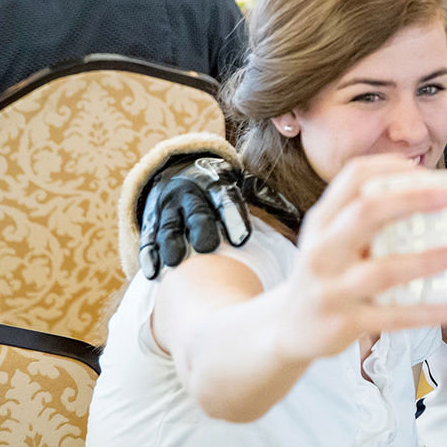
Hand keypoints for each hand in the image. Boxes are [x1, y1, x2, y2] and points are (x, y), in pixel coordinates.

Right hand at [138, 154, 300, 278]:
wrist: (176, 173)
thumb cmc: (221, 186)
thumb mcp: (244, 184)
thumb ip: (269, 199)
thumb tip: (298, 215)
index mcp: (216, 185)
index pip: (226, 199)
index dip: (233, 217)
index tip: (242, 238)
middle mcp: (190, 195)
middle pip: (195, 213)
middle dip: (200, 228)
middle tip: (208, 247)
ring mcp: (167, 210)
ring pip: (168, 227)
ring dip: (171, 243)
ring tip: (177, 261)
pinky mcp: (149, 224)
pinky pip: (148, 240)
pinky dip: (149, 255)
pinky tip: (154, 273)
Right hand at [272, 155, 446, 362]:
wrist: (288, 328)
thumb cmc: (325, 274)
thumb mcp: (331, 239)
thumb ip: (365, 219)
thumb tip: (428, 195)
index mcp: (321, 223)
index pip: (352, 179)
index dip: (389, 168)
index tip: (423, 169)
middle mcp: (322, 251)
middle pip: (365, 214)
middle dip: (411, 200)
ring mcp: (332, 289)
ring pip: (383, 271)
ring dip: (427, 261)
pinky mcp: (346, 323)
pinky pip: (395, 317)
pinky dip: (431, 312)